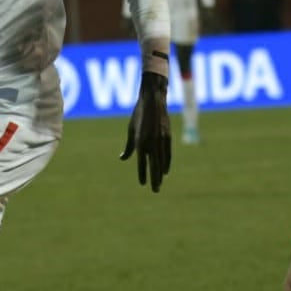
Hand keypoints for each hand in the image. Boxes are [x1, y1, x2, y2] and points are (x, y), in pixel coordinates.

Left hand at [120, 72, 170, 191]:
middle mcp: (151, 141)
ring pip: (161, 161)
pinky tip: (165, 171)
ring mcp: (161, 139)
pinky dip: (167, 162)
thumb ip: (129, 146)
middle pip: (153, 164)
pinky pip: (168, 153)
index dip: (142, 173)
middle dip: (154, 178)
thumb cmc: (139, 115)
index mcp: (140, 140)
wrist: (153, 100)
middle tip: (155, 190)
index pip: (141, 161)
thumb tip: (122, 158)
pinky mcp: (168, 136)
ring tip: (160, 184)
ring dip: (160, 173)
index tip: (142, 184)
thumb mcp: (131, 130)